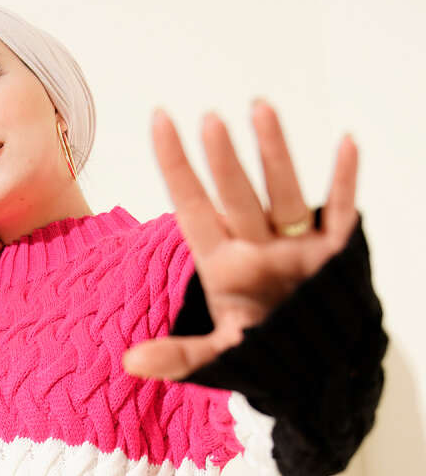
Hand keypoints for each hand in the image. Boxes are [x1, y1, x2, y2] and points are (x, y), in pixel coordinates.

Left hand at [122, 99, 358, 380]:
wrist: (317, 365)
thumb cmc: (265, 350)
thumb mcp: (219, 356)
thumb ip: (178, 358)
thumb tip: (130, 363)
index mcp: (224, 264)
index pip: (193, 209)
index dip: (176, 167)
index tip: (159, 120)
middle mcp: (257, 245)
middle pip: (236, 198)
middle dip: (223, 163)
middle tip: (209, 120)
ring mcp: (295, 245)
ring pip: (283, 195)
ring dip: (274, 155)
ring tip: (259, 110)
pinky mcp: (333, 253)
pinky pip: (339, 212)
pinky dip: (344, 182)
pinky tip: (345, 145)